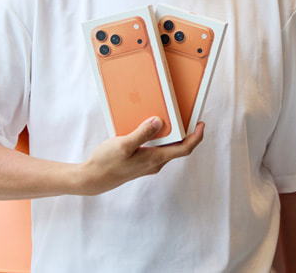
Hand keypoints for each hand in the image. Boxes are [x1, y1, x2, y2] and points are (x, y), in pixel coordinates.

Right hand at [77, 117, 203, 195]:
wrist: (93, 179)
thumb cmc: (107, 163)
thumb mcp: (124, 144)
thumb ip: (142, 133)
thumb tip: (158, 121)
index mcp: (155, 159)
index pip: (184, 149)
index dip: (196, 137)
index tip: (202, 124)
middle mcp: (155, 163)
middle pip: (178, 148)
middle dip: (185, 132)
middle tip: (187, 115)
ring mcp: (148, 164)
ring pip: (166, 148)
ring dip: (171, 135)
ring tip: (169, 118)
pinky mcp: (140, 162)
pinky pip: (156, 149)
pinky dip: (158, 138)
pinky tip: (148, 128)